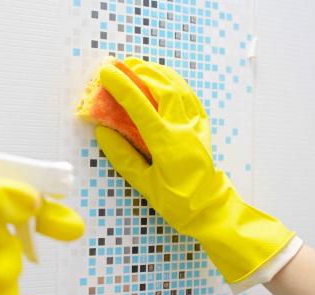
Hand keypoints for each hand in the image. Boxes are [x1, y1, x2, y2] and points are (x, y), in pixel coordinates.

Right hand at [94, 57, 293, 283]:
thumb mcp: (144, 185)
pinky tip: (167, 81)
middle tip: (122, 64)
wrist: (211, 210)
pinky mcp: (203, 129)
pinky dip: (178, 85)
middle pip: (164, 88)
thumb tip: (103, 132)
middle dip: (142, 71)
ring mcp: (196, 127)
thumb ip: (123, 157)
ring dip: (160, 73)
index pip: (141, 106)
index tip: (106, 72)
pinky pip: (192, 99)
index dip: (122, 86)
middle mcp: (184, 129)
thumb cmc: (176, 203)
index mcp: (167, 143)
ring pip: (180, 88)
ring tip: (141, 66)